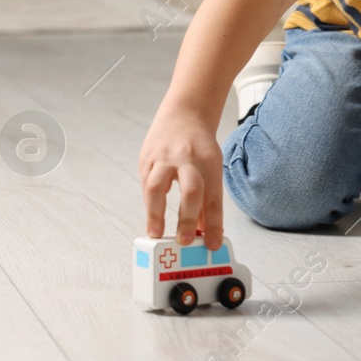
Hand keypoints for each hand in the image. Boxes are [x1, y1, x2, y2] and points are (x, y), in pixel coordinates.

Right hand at [139, 106, 224, 250]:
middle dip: (187, 219)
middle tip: (184, 241)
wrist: (184, 114)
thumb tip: (204, 233)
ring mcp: (164, 157)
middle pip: (190, 190)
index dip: (214, 224)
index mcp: (209, 163)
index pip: (214, 198)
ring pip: (156, 187)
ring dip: (156, 213)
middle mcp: (188, 158)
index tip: (212, 245)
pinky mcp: (146, 158)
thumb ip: (206, 199)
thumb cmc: (200, 147)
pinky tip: (152, 217)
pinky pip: (146, 184)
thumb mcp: (211, 168)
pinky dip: (149, 203)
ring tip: (155, 233)